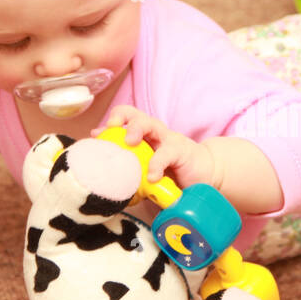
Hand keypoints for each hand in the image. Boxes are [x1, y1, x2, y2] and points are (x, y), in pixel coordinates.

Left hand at [94, 105, 219, 188]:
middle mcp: (154, 134)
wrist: (205, 176)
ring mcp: (168, 140)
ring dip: (136, 128)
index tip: (95, 136)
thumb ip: (131, 175)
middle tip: (110, 130)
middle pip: (134, 114)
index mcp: (143, 138)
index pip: (123, 121)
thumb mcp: (147, 175)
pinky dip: (157, 163)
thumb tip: (108, 185)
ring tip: (129, 142)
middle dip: (120, 117)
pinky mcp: (182, 151)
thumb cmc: (173, 175)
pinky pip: (167, 152)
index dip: (108, 125)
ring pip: (150, 123)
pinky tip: (152, 176)